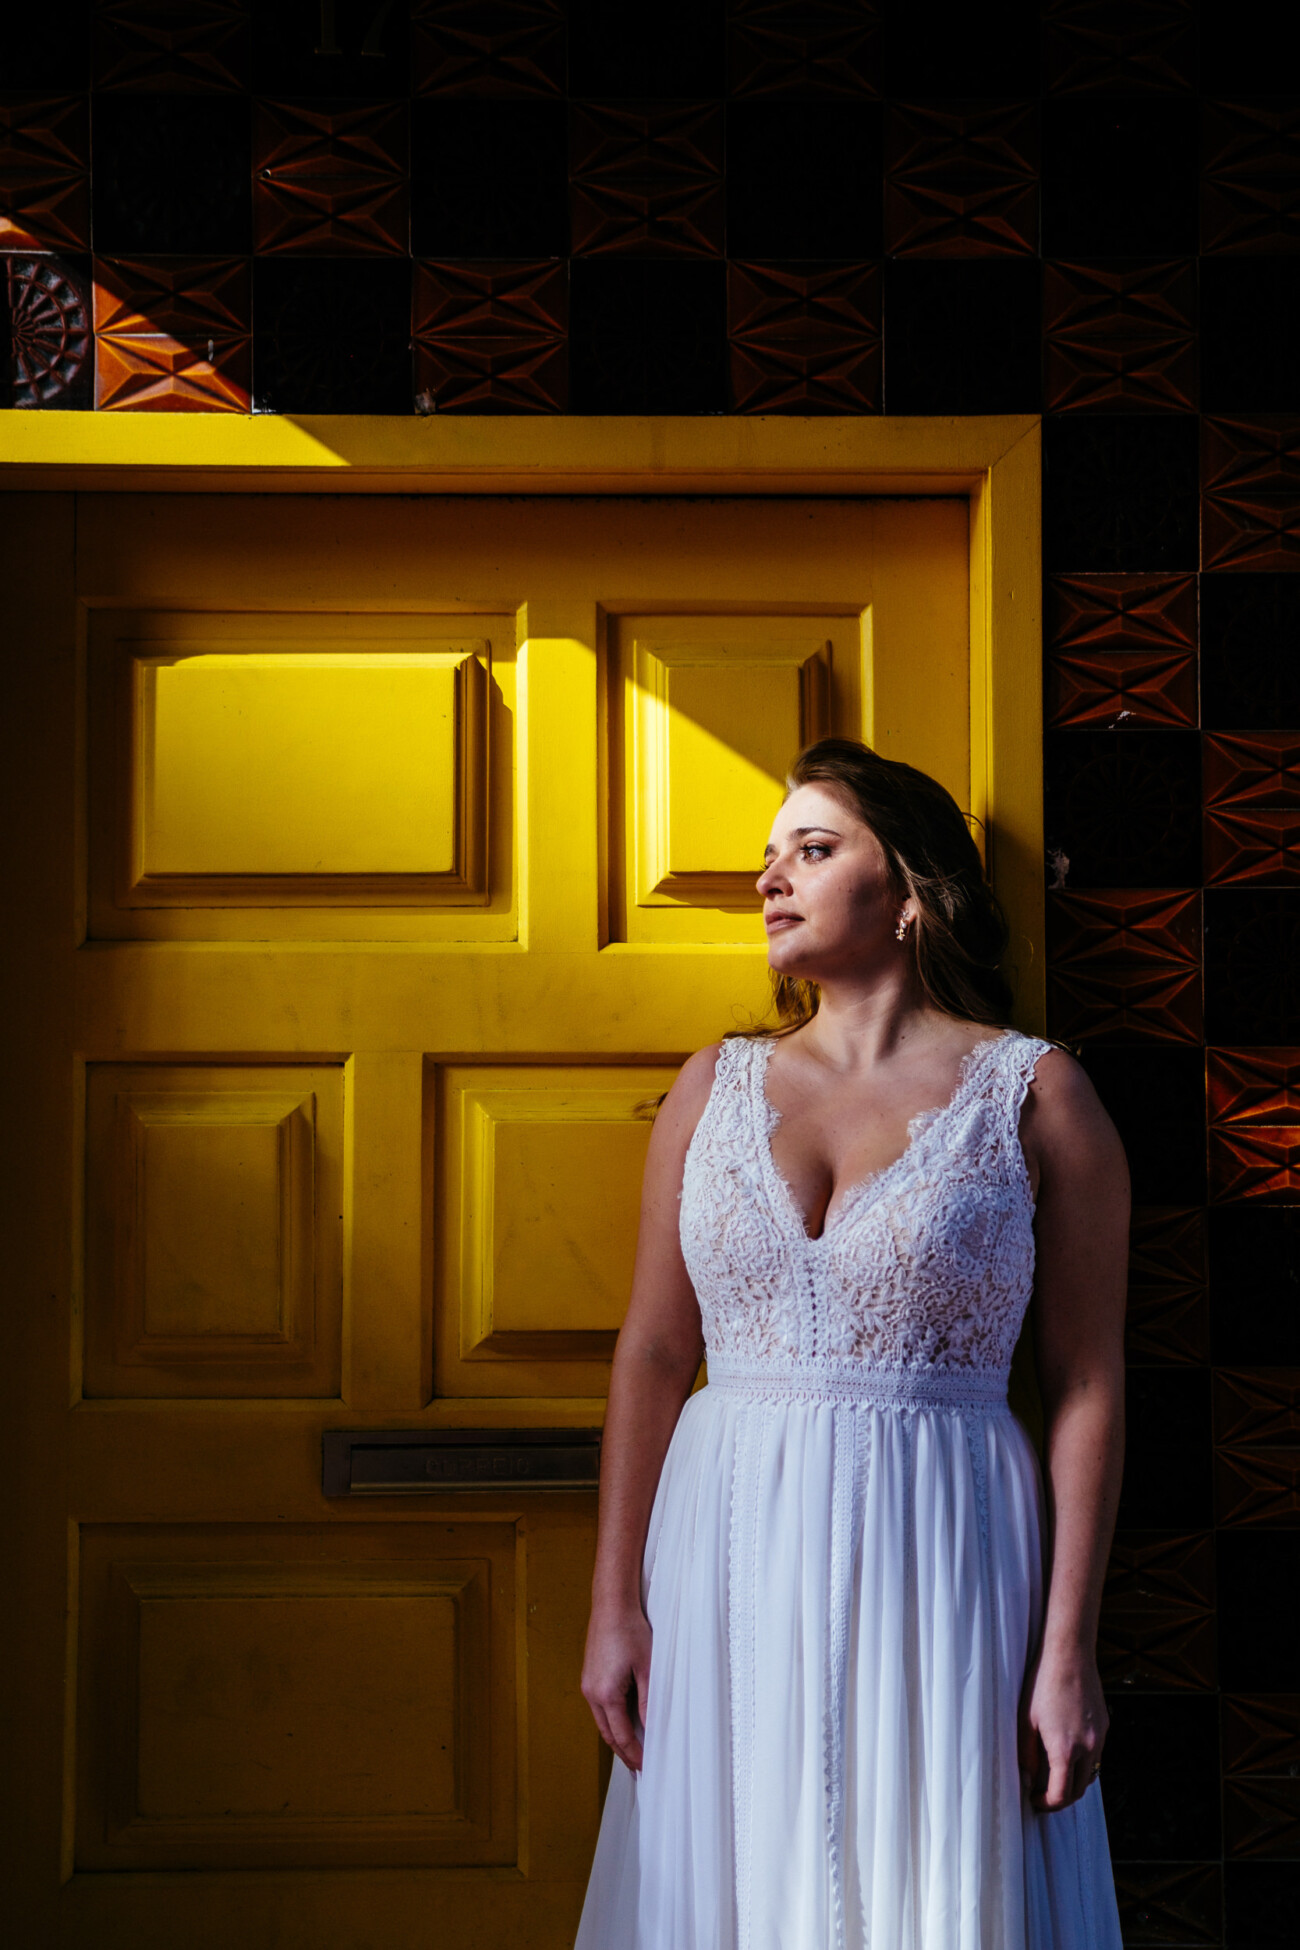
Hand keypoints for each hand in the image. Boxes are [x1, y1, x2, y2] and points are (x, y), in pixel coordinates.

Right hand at [581, 1604, 651, 1771]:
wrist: (611, 1605)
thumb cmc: (630, 1631)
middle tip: (637, 1767)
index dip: (634, 1754)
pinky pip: (599, 1707)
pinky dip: (610, 1720)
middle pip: (607, 1734)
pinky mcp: (589, 1676)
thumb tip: (651, 1729)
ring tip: (631, 1750)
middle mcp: (591, 1693)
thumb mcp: (647, 1669)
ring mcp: (587, 1684)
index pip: (621, 1736)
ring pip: (601, 1721)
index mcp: (606, 1694)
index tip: (645, 1767)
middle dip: (623, 1752)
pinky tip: (622, 1721)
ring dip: (615, 1737)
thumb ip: (648, 1702)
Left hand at [1019, 1648, 1108, 1812]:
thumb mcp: (1025, 1721)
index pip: (1061, 1795)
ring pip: (1090, 1773)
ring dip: (1074, 1780)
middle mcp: (1088, 1748)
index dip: (1046, 1804)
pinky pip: (1096, 1754)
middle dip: (1061, 1797)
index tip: (1035, 1800)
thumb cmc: (1042, 1685)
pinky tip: (1068, 1748)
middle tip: (1043, 1792)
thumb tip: (1027, 1778)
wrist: (1069, 1655)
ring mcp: (1100, 1737)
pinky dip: (1083, 1761)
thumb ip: (1026, 1755)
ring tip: (1054, 1772)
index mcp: (1065, 1750)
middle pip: (1079, 1790)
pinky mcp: (1105, 1726)